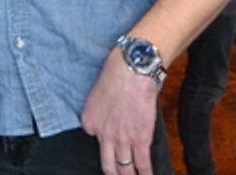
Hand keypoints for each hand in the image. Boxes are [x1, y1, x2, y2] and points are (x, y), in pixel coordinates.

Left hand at [81, 48, 158, 174]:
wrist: (131, 71)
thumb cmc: (116, 74)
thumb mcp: (97, 93)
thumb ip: (100, 109)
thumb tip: (111, 115)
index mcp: (89, 121)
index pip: (94, 139)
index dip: (104, 140)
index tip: (111, 144)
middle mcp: (102, 134)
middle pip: (107, 164)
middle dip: (113, 173)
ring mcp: (121, 139)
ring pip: (125, 167)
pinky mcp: (140, 140)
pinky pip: (143, 163)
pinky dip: (146, 173)